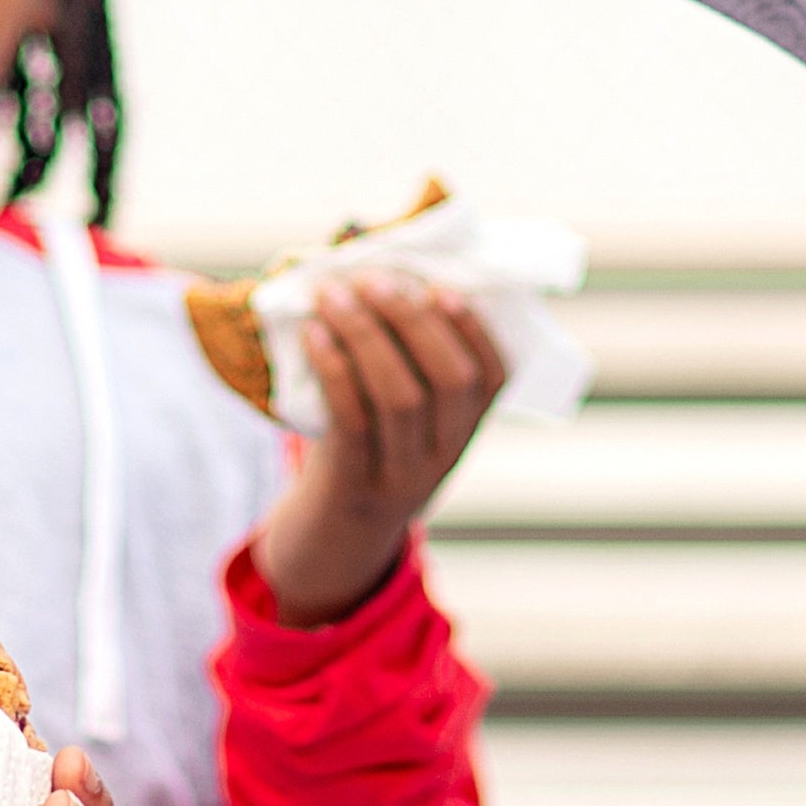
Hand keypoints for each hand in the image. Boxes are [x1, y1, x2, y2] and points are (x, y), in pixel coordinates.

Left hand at [248, 271, 513, 624]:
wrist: (332, 539)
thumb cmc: (364, 450)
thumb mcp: (398, 418)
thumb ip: (401, 359)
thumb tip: (374, 266)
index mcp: (465, 432)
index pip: (493, 378)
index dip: (473, 329)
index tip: (440, 286)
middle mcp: (444, 456)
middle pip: (447, 380)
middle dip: (412, 321)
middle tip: (374, 279)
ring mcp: (402, 474)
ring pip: (399, 396)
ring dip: (367, 335)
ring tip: (335, 295)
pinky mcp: (355, 484)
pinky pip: (351, 419)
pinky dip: (334, 368)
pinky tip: (313, 334)